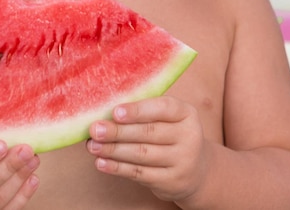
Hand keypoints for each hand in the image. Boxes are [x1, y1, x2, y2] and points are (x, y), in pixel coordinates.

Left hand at [86, 96, 207, 202]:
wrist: (197, 170)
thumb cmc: (172, 134)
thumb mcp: (169, 118)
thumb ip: (146, 110)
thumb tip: (108, 110)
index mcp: (187, 114)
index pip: (163, 108)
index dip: (138, 110)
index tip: (115, 112)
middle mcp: (189, 137)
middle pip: (148, 133)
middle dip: (118, 131)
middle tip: (95, 129)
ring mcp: (183, 161)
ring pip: (141, 154)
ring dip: (113, 150)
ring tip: (92, 146)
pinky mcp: (171, 182)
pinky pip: (140, 174)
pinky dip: (118, 168)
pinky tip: (102, 163)